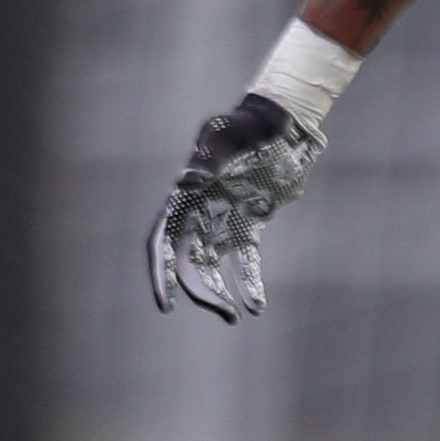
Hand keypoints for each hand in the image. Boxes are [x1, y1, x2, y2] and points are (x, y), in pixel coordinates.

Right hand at [147, 93, 324, 323]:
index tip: (166, 304)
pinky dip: (249, 282)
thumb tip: (189, 180)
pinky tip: (257, 304)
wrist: (279, 124)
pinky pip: (245, 261)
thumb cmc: (245, 126)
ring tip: (239, 316)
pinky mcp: (248, 226)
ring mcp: (222, 222)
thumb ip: (209, 159)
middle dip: (201, 292)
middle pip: (189, 264)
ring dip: (222, 294)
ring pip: (212, 268)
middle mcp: (197, 215)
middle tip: (225, 313)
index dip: (159, 273)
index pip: (162, 243)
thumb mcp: (224, 137)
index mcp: (183, 198)